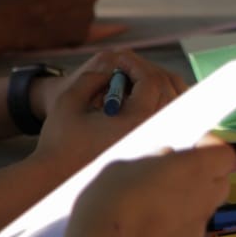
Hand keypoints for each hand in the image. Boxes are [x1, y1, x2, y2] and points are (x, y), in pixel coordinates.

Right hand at [31, 51, 188, 177]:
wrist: (58, 177)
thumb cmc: (61, 140)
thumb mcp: (69, 102)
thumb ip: (92, 77)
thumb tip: (116, 65)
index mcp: (137, 122)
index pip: (152, 81)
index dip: (135, 64)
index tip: (118, 59)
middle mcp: (155, 132)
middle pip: (168, 87)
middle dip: (148, 72)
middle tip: (127, 67)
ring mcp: (159, 141)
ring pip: (176, 100)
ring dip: (159, 83)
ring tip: (132, 80)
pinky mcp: (157, 149)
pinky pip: (174, 116)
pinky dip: (164, 99)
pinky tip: (144, 95)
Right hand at [62, 138, 234, 236]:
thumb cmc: (109, 202)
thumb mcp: (123, 168)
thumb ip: (153, 162)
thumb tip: (166, 159)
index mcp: (197, 170)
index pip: (225, 154)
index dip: (210, 148)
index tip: (194, 146)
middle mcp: (205, 199)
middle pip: (220, 182)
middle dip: (204, 175)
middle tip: (176, 174)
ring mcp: (197, 228)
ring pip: (205, 207)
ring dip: (191, 200)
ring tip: (158, 202)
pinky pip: (188, 229)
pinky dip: (177, 224)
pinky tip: (150, 226)